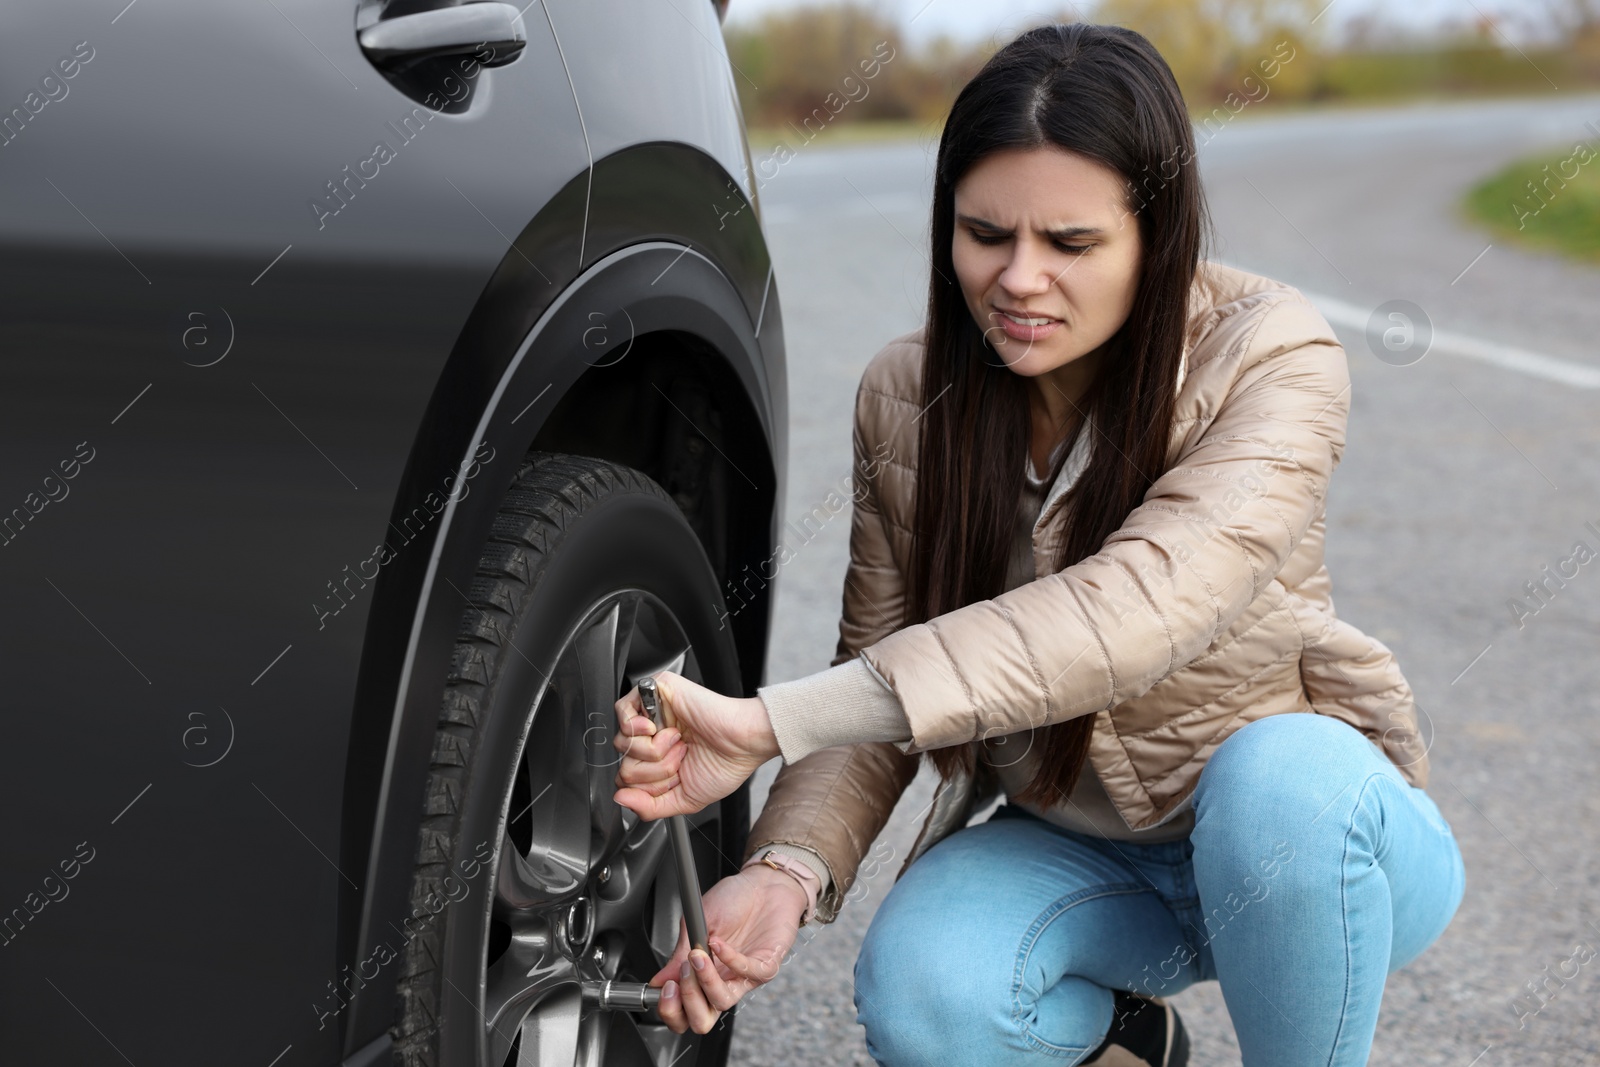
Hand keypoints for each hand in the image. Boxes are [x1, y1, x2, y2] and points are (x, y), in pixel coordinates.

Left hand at [611, 670, 778, 819]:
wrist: (742, 742)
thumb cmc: (724, 765)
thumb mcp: (683, 799)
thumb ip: (649, 807)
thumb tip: (620, 799)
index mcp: (659, 760)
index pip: (627, 779)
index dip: (647, 786)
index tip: (674, 778)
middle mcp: (653, 738)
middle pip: (623, 763)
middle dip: (653, 770)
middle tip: (680, 758)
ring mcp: (652, 714)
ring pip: (622, 741)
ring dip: (652, 750)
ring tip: (677, 742)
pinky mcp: (654, 692)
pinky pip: (621, 711)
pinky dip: (636, 728)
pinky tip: (658, 730)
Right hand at [649, 865, 807, 1033]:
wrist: (762, 882)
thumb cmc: (732, 900)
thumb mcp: (695, 925)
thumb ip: (678, 955)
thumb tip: (658, 982)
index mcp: (703, 976)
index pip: (683, 1011)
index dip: (670, 1008)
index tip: (661, 988)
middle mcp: (723, 981)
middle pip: (701, 1021)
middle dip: (685, 1004)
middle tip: (678, 980)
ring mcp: (744, 977)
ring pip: (722, 1002)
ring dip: (705, 981)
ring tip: (697, 956)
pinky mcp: (766, 965)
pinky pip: (747, 973)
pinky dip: (729, 959)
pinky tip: (718, 943)